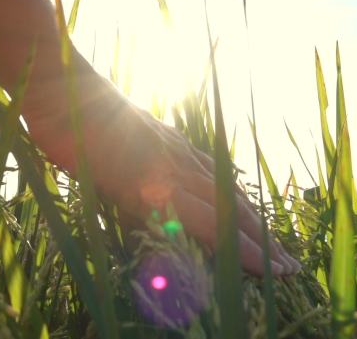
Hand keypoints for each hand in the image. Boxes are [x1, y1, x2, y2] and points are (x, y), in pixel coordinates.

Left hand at [26, 67, 300, 275]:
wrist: (66, 84)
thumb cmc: (69, 138)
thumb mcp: (93, 182)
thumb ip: (134, 207)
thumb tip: (169, 231)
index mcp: (156, 184)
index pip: (215, 225)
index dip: (247, 251)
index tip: (276, 271)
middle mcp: (175, 167)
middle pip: (230, 208)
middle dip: (262, 240)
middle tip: (290, 264)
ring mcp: (175, 148)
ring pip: (224, 187)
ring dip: (251, 216)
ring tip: (270, 236)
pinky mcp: (169, 135)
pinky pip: (208, 165)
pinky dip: (228, 186)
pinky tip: (232, 192)